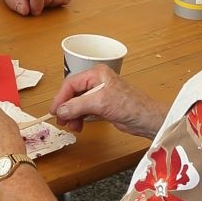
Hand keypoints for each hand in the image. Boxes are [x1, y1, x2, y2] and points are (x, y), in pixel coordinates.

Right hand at [51, 66, 168, 138]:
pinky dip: (80, 118)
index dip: (60, 98)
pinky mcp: (103, 105)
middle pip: (73, 93)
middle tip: (61, 121)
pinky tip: (79, 125)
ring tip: (72, 126)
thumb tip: (60, 111)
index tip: (54, 111)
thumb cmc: (130, 106)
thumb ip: (77, 106)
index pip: (71, 83)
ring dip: (72, 115)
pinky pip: (85, 110)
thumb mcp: (100, 103)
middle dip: (66, 108)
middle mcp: (97, 81)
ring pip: (78, 103)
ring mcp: (100, 94)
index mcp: (96, 74)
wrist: (147, 119)